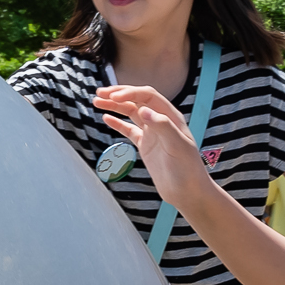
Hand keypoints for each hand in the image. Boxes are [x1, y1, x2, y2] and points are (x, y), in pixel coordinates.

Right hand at [92, 84, 212, 207]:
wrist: (187, 192)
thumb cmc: (187, 169)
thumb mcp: (177, 146)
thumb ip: (162, 126)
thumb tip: (144, 110)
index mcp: (170, 116)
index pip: (148, 96)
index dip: (130, 93)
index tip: (113, 96)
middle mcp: (161, 121)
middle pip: (137, 100)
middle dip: (118, 94)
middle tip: (99, 92)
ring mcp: (152, 133)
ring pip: (130, 113)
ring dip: (114, 106)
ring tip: (97, 101)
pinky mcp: (146, 146)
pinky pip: (129, 130)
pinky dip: (117, 123)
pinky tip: (106, 118)